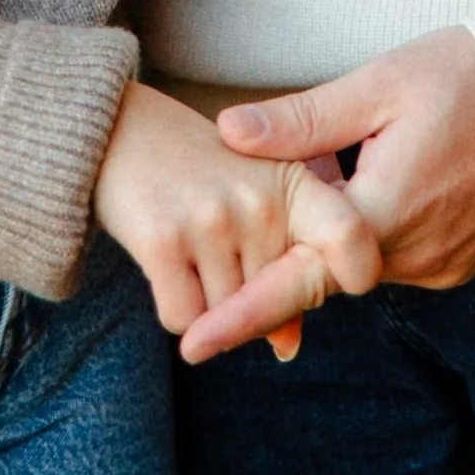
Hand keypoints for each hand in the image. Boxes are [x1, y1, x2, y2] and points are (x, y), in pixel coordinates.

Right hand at [94, 82, 378, 363]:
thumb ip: (282, 265)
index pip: (349, 235)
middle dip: (249, 300)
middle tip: (221, 251)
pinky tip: (166, 264)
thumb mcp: (255, 198)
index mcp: (293, 182)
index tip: (340, 284)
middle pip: (274, 302)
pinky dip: (175, 309)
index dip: (356, 269)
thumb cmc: (198, 172)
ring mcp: (211, 219)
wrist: (117, 127)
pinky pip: (183, 319)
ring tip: (191, 248)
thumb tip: (286, 347)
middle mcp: (259, 200)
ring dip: (208, 304)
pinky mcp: (163, 240)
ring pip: (227, 319)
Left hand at [218, 28, 474, 292]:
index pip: (297, 282)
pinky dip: (373, 232)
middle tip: (265, 203)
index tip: (190, 345)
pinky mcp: (460, 259)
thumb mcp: (381, 84)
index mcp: (386, 216)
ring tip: (351, 163)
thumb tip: (228, 133)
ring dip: (334, 235)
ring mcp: (442, 263)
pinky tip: (383, 177)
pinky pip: (395, 256)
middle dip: (287, 247)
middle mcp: (415, 257)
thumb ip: (303, 121)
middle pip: (324, 272)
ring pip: (360, 265)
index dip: (240, 315)